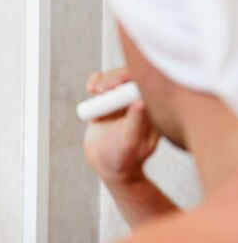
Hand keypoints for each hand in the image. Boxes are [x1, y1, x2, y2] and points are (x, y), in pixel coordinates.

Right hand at [83, 68, 159, 184]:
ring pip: (113, 77)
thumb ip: (135, 124)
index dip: (133, 79)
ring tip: (95, 91)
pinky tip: (90, 90)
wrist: (107, 165)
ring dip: (103, 79)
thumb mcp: (130, 144)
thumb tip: (140, 103)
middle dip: (115, 77)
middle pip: (129, 76)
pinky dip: (94, 81)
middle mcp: (136, 101)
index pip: (146, 85)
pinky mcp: (106, 100)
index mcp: (151, 111)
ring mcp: (120, 100)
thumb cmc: (124, 160)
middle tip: (104, 88)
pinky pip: (100, 83)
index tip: (119, 85)